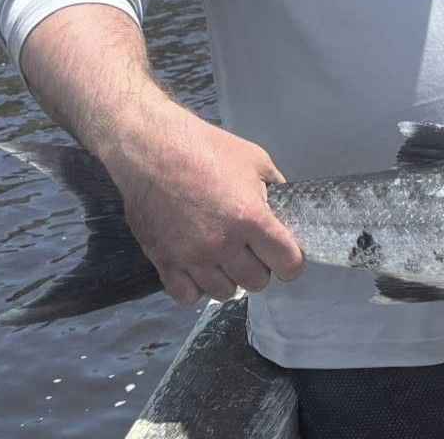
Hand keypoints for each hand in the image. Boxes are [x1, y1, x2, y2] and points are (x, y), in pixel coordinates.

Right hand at [102, 111, 304, 305]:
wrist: (152, 148)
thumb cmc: (206, 148)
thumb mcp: (255, 161)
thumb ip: (275, 190)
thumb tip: (285, 211)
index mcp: (251, 218)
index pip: (288, 263)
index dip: (291, 262)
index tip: (285, 255)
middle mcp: (223, 244)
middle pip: (257, 282)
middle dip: (260, 267)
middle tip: (251, 249)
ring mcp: (191, 256)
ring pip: (224, 292)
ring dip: (229, 278)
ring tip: (224, 257)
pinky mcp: (163, 261)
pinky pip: (187, 295)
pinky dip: (196, 286)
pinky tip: (198, 267)